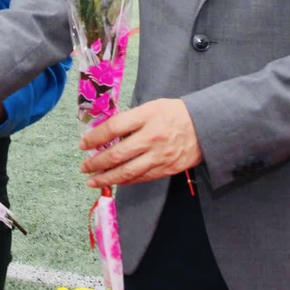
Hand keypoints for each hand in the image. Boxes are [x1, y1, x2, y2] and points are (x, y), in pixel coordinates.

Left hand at [79, 98, 202, 188]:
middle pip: (117, 154)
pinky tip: (114, 182)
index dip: (95, 138)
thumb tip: (106, 133)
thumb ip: (131, 119)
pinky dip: (125, 181)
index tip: (83, 144)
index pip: (114, 128)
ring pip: (127, 172)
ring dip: (106, 178)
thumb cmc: (176, 113)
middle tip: (83, 167)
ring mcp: (160, 156)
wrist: (207, 126)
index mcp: (147, 116)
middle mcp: (152, 137)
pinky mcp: (167, 169)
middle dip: (96, 163)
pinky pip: (141, 178)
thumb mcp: (152, 107)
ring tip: (92, 181)